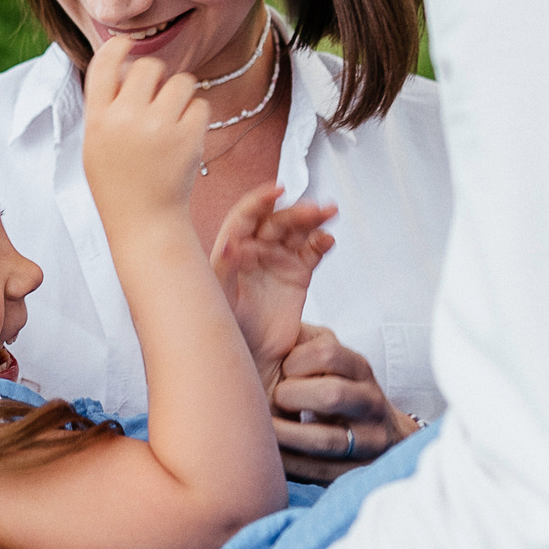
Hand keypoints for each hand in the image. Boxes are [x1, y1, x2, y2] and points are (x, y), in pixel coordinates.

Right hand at [81, 33, 207, 234]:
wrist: (144, 223)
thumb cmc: (119, 183)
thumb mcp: (96, 145)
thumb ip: (106, 107)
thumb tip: (127, 65)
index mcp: (97, 119)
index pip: (104, 63)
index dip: (118, 46)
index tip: (128, 45)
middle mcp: (125, 119)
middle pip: (149, 66)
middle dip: (158, 76)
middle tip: (159, 97)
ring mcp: (158, 128)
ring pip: (181, 81)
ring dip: (181, 93)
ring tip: (174, 116)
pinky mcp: (188, 138)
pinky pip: (200, 104)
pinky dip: (196, 116)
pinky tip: (186, 134)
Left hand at [210, 186, 336, 388]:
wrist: (251, 357)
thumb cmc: (228, 328)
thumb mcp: (219, 298)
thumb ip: (224, 268)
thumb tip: (229, 243)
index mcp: (232, 249)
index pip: (246, 216)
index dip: (261, 200)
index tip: (277, 191)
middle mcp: (255, 251)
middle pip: (277, 220)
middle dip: (295, 211)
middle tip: (313, 209)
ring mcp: (278, 261)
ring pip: (297, 231)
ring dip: (313, 219)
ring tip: (328, 213)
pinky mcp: (298, 275)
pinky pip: (312, 252)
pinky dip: (321, 242)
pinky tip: (327, 239)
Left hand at [272, 323, 419, 483]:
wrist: (380, 432)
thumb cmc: (334, 384)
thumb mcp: (327, 356)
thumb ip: (299, 338)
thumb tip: (253, 308)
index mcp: (359, 368)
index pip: (328, 353)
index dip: (296, 360)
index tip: (283, 370)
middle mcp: (369, 402)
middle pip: (332, 395)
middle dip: (293, 397)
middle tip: (276, 399)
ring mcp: (368, 439)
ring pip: (326, 440)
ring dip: (287, 435)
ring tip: (265, 428)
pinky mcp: (357, 470)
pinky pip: (320, 472)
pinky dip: (291, 464)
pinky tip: (271, 455)